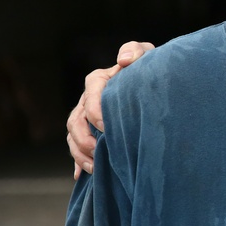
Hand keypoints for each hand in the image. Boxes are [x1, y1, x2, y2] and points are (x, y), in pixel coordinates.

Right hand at [67, 41, 154, 178]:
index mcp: (98, 81)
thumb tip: (124, 59)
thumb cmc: (148, 68)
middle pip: (75, 120)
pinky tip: (83, 175)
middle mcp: (88, 100)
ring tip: (95, 166)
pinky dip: (79, 162)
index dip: (95, 112)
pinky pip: (77, 149)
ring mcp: (86, 118)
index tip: (107, 127)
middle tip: (98, 151)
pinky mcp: (90, 132)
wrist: (152, 85)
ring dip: (80, 153)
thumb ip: (136, 50)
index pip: (91, 95)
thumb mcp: (146, 55)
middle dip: (83, 138)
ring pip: (73, 136)